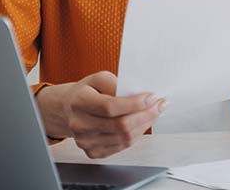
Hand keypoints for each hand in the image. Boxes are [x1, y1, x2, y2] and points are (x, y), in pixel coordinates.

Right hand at [36, 71, 165, 158]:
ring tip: (154, 113)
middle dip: (146, 115)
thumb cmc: (88, 91)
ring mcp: (85, 141)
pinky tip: (142, 124)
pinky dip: (136, 135)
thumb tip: (140, 95)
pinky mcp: (92, 152)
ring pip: (124, 138)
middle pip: (120, 125)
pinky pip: (121, 147)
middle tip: (160, 105)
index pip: (110, 107)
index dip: (135, 103)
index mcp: (79, 102)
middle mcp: (79, 124)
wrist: (69, 108)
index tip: (152, 97)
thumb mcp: (99, 78)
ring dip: (144, 125)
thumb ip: (118, 84)